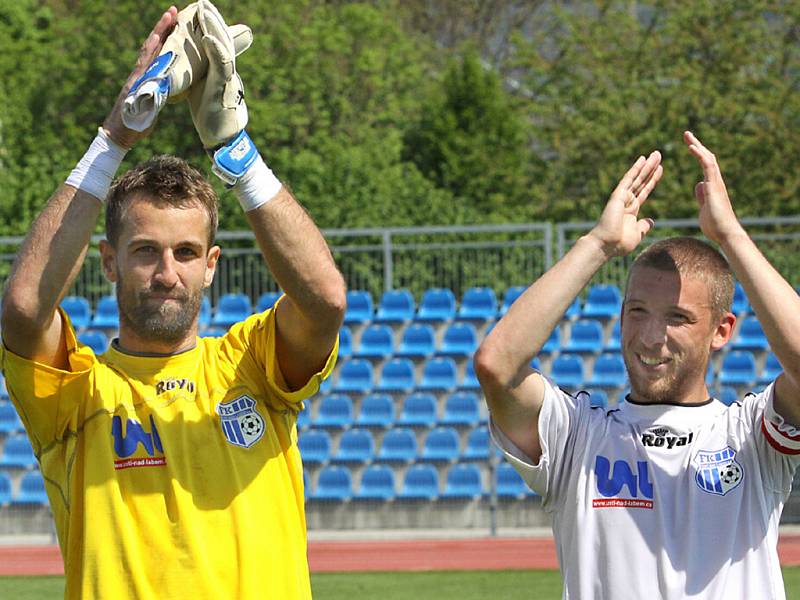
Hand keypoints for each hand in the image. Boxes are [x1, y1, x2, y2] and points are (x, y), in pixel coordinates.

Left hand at [103, 7, 177, 148]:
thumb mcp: (141, 116)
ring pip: (150, 51)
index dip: (160, 35)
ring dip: (161, 36)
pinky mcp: (140, 82)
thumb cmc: (130, 127)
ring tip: (172, 23)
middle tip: (174, 11)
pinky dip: (159, 50)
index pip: (151, 52)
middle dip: (162, 28)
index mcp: (139, 79)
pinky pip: (151, 61)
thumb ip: (148, 102)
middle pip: (150, 45)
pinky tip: (167, 47)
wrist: (116, 134)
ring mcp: (138, 77)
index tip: (170, 19)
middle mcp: (138, 74)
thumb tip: (158, 91)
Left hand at [188, 1, 252, 148]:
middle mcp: (225, 72)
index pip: (215, 44)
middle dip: (213, 21)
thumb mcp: (202, 89)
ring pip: (223, 49)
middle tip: (203, 2)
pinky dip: (215, 50)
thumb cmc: (211, 116)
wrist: (221, 139)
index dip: (210, 27)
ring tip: (205, 12)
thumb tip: (194, 65)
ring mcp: (226, 80)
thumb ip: (200, 74)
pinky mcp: (223, 90)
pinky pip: (220, 66)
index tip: (202, 10)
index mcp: (218, 71)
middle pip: (221, 40)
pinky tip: (207, 37)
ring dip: (214, 29)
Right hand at [589, 151, 662, 256]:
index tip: (660, 170)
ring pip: (637, 178)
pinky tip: (643, 159)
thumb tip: (651, 221)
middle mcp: (626, 201)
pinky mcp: (618, 196)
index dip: (652, 180)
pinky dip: (636, 169)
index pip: (644, 191)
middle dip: (651, 168)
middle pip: (642, 181)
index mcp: (631, 210)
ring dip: (647, 165)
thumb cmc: (619, 244)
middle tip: (658, 155)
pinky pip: (629, 179)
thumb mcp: (637, 234)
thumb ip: (643, 226)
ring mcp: (622, 197)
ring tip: (656, 154)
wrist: (606, 245)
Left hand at [684, 131, 743, 243]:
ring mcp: (716, 182)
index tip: (688, 145)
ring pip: (708, 158)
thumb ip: (702, 195)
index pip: (704, 164)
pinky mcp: (714, 186)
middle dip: (696, 145)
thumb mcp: (704, 207)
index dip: (697, 153)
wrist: (725, 234)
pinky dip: (699, 155)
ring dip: (697, 145)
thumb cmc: (715, 225)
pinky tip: (691, 147)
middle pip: (707, 157)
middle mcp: (715, 181)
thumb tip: (699, 185)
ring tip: (687, 135)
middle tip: (686, 134)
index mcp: (711, 185)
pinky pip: (707, 166)